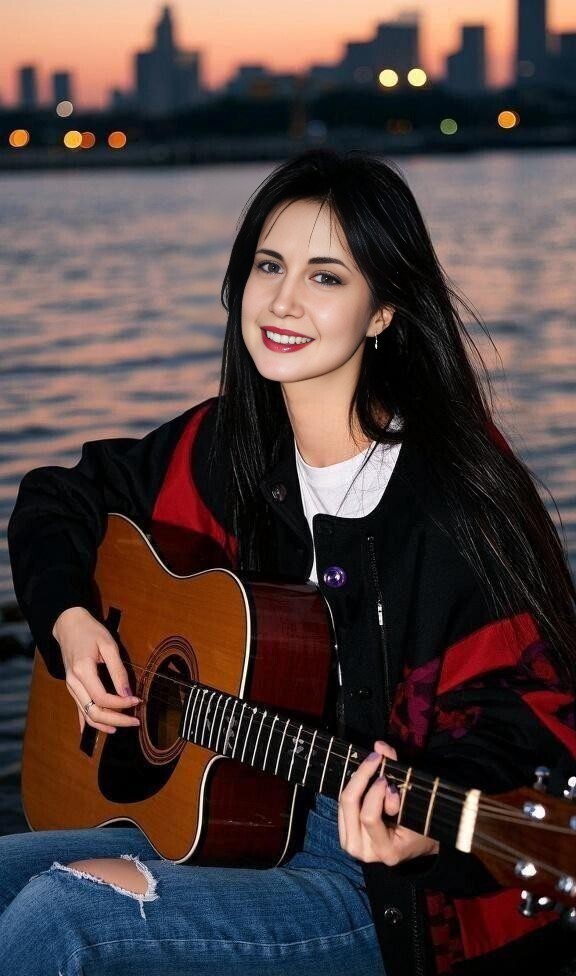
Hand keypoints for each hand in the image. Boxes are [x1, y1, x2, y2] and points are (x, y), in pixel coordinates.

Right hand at [52, 606, 140, 734]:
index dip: (121, 704)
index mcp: (82, 671)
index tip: (137, 700)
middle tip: (135, 721)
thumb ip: (118, 670)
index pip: (102, 698)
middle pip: (94, 712)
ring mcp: (70, 687)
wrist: (69, 624)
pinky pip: (79, 710)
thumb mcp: (108, 645)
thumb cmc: (90, 631)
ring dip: (105, 724)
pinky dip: (89, 722)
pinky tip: (98, 731)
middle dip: (116, 720)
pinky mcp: (72, 688)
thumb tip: (128, 693)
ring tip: (124, 725)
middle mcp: (73, 683)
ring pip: (86, 714)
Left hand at [338, 739, 438, 864]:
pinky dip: (354, 788)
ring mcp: (352, 846)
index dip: (376, 793)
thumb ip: (400, 776)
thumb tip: (380, 746)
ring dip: (358, 780)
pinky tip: (366, 780)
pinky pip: (343, 805)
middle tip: (376, 759)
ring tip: (374, 767)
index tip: (388, 778)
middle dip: (362, 776)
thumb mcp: (415, 804)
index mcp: (385, 850)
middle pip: (349, 805)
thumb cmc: (420, 825)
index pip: (369, 816)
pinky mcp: (345, 836)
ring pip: (344, 803)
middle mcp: (363, 852)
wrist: (415, 845)